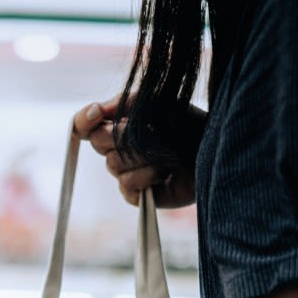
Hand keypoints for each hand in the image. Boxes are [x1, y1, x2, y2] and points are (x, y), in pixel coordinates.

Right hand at [73, 96, 198, 207]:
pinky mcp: (137, 195)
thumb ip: (123, 102)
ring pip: (113, 165)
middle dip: (121, 135)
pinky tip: (165, 173)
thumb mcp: (155, 102)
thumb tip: (96, 110)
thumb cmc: (187, 124)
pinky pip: (127, 186)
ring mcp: (126, 173)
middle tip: (150, 133)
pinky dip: (147, 177)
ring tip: (167, 154)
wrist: (213, 148)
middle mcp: (118, 150)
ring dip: (142, 157)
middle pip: (97, 142)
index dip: (84, 121)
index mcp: (118, 126)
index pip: (85, 126)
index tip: (97, 114)